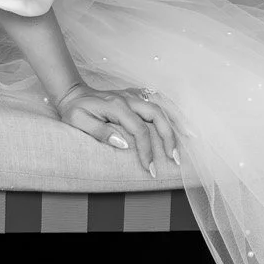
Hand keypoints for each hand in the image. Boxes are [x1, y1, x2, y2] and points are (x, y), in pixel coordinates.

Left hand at [54, 81, 179, 177]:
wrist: (73, 94)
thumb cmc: (74, 110)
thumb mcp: (78, 122)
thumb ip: (99, 132)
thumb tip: (123, 144)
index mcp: (116, 106)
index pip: (139, 130)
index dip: (147, 151)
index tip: (149, 169)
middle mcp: (128, 98)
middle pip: (157, 115)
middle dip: (168, 138)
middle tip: (174, 159)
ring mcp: (133, 95)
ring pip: (162, 106)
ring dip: (176, 123)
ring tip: (190, 140)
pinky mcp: (135, 96)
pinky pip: (158, 101)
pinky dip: (171, 111)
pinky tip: (181, 122)